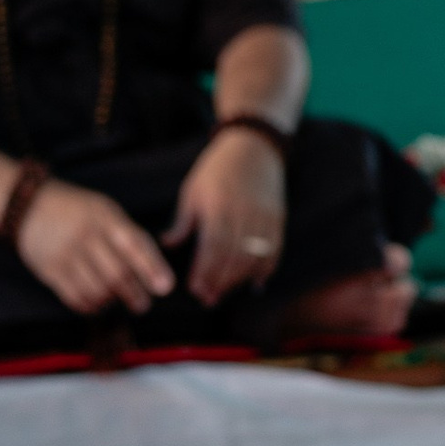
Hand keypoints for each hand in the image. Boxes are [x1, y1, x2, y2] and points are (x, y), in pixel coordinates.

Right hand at [18, 180, 173, 315]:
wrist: (28, 206)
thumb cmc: (79, 211)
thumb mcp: (105, 211)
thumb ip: (129, 235)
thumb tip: (156, 270)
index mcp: (105, 217)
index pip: (134, 245)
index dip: (152, 268)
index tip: (166, 288)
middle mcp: (86, 235)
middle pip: (116, 273)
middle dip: (134, 294)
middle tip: (142, 306)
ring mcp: (65, 253)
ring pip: (96, 289)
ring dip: (111, 301)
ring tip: (116, 301)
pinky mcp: (48, 269)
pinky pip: (73, 296)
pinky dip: (89, 306)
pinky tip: (96, 304)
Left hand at [167, 126, 288, 306]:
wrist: (254, 146)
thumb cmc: (217, 168)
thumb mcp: (193, 190)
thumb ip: (183, 221)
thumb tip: (166, 245)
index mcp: (219, 206)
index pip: (213, 247)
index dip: (206, 272)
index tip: (196, 289)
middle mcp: (244, 214)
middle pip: (235, 257)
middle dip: (221, 282)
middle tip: (208, 299)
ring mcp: (264, 217)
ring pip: (255, 258)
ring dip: (240, 280)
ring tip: (225, 292)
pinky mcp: (278, 218)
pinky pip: (275, 250)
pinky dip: (266, 270)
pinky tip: (255, 283)